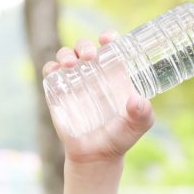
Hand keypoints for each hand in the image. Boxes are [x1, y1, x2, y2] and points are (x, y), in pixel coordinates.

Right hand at [42, 31, 154, 165]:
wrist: (96, 156)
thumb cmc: (120, 137)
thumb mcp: (138, 125)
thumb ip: (143, 114)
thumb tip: (136, 100)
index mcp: (114, 73)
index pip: (110, 47)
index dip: (108, 37)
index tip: (107, 38)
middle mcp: (93, 73)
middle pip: (85, 47)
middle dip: (85, 45)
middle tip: (90, 56)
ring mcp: (74, 81)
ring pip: (66, 55)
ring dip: (66, 54)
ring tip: (71, 64)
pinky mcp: (57, 92)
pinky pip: (50, 72)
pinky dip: (51, 67)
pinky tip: (56, 71)